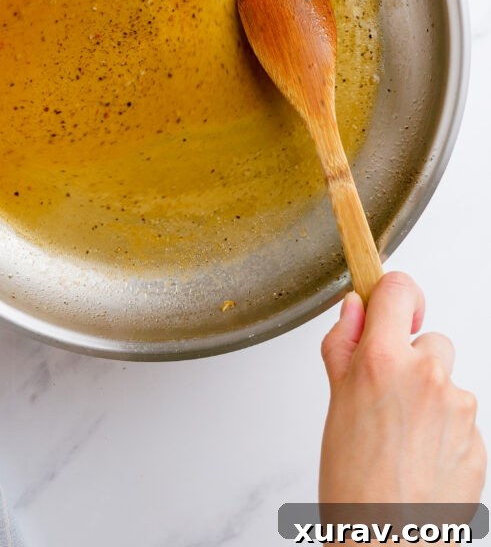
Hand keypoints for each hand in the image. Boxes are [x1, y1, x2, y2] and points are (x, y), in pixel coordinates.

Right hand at [320, 272, 485, 504]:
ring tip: (403, 438)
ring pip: (447, 380)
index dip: (392, 295)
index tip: (390, 310)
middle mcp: (426, 375)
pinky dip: (445, 431)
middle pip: (429, 338)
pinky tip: (421, 458)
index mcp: (382, 360)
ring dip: (430, 398)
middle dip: (411, 360)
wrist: (387, 546)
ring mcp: (458, 407)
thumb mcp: (335, 402)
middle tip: (386, 400)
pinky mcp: (478, 438)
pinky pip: (462, 417)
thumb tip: (354, 310)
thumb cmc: (352, 485)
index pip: (399, 290)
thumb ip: (344, 346)